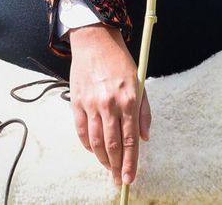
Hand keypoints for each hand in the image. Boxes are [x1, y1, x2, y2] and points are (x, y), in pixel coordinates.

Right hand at [67, 23, 150, 184]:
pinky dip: (88, 145)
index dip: (131, 162)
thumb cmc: (119, 61)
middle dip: (116, 167)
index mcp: (128, 99)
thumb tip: (144, 138)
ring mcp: (91, 104)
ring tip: (109, 168)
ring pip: (95, 142)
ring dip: (103, 159)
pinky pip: (81, 131)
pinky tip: (94, 151)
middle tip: (119, 180)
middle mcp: (109, 104)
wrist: (94, 41)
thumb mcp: (140, 82)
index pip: (130, 140)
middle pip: (112, 145)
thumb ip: (143, 112)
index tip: (130, 177)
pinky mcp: (77, 102)